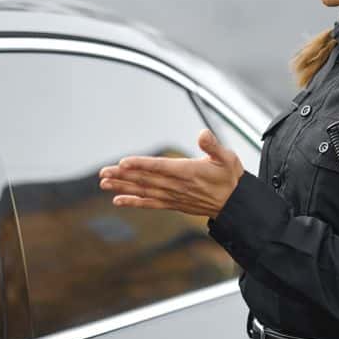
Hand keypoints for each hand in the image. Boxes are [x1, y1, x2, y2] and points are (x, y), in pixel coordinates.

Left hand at [98, 129, 243, 218]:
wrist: (235, 204)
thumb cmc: (230, 177)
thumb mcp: (227, 157)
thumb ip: (213, 146)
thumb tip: (203, 134)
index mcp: (187, 172)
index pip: (159, 167)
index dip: (141, 164)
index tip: (123, 162)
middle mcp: (177, 186)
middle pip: (145, 179)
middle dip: (123, 175)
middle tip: (103, 172)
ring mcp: (173, 196)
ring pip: (143, 191)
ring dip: (123, 187)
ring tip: (104, 183)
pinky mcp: (172, 204)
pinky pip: (149, 203)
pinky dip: (133, 202)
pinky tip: (118, 200)